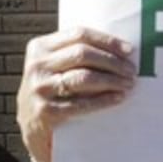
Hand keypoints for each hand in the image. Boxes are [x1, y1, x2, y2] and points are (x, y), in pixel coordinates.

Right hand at [15, 27, 136, 161]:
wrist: (31, 126)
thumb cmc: (51, 91)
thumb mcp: (52, 66)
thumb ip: (73, 53)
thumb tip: (119, 49)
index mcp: (39, 47)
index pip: (79, 34)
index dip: (107, 41)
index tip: (128, 50)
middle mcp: (37, 66)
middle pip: (83, 54)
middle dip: (112, 61)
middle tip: (131, 70)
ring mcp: (40, 89)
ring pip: (83, 77)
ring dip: (111, 80)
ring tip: (128, 84)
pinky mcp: (46, 112)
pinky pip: (81, 104)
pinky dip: (103, 100)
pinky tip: (118, 98)